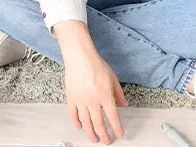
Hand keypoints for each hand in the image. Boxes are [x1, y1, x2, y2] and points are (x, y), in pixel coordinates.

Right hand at [56, 22, 126, 143]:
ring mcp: (81, 101)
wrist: (80, 57)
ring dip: (91, 133)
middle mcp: (93, 101)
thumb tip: (124, 105)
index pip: (113, 118)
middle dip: (104, 135)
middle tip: (107, 141)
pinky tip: (80, 128)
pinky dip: (76, 123)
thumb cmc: (96, 65)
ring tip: (94, 139)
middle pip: (99, 124)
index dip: (118, 128)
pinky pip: (73, 114)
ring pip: (86, 122)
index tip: (120, 134)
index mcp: (106, 96)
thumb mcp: (113, 79)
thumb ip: (119, 94)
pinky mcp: (71, 98)